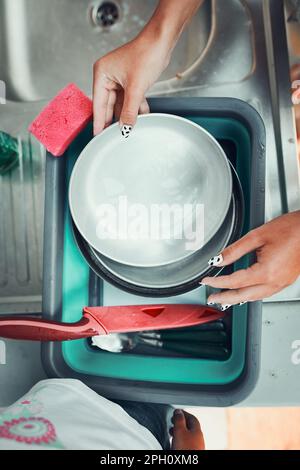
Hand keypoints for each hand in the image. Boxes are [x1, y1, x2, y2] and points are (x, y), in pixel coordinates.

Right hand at [93, 0, 203, 134]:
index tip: (97, 135)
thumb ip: (129, 110)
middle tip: (113, 136)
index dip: (99, 121)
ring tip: (128, 129)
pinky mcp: (130, 81)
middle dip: (114, 119)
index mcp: (102, 74)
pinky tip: (140, 117)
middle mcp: (108, 76)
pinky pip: (130, 99)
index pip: (98, 103)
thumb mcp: (136, 88)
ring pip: (120, 103)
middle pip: (108, 105)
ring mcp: (119, 79)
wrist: (162, 43)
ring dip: (127, 114)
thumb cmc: (146, 54)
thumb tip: (125, 127)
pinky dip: (135, 107)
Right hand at [170, 409, 204, 450]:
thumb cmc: (187, 449)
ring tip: (172, 432)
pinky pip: (187, 442)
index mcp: (198, 430)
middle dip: (181, 423)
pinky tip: (176, 443)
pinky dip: (181, 440)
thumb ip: (179, 420)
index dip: (184, 413)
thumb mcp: (180, 431)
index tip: (177, 412)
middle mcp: (199, 438)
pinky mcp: (193, 452)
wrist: (189, 464)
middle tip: (174, 421)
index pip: (192, 417)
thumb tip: (178, 411)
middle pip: (190, 426)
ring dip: (180, 432)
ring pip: (188, 435)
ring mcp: (197, 446)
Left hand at [202, 211, 299, 304]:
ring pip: (255, 297)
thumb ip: (234, 250)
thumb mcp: (256, 236)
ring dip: (237, 299)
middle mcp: (275, 282)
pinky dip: (251, 294)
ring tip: (224, 297)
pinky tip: (244, 291)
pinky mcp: (286, 281)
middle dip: (225, 298)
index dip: (217, 282)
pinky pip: (265, 293)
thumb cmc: (291, 228)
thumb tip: (218, 260)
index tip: (206, 281)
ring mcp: (282, 283)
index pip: (235, 281)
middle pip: (243, 296)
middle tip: (211, 298)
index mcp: (267, 271)